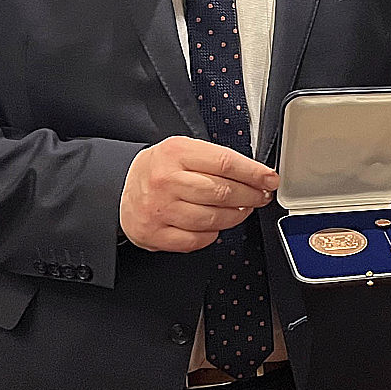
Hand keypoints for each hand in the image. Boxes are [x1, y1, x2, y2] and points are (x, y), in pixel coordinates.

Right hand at [120, 136, 278, 252]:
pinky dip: (213, 234)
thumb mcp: (183, 149)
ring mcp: (159, 209)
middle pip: (222, 192)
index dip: (254, 173)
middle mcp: (166, 181)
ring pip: (213, 218)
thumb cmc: (159, 168)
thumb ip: (215, 159)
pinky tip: (215, 224)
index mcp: (176, 153)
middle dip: (250, 196)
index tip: (270, 179)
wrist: (120, 188)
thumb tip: (255, 174)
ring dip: (236, 216)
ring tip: (242, 210)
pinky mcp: (154, 233)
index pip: (225, 163)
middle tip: (260, 196)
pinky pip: (197, 240)